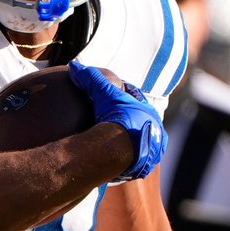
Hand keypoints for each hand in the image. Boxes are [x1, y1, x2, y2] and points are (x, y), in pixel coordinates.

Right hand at [69, 60, 165, 181]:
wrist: (122, 146)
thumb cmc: (116, 117)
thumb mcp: (102, 93)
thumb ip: (89, 78)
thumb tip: (74, 66)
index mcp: (147, 111)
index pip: (136, 102)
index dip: (122, 99)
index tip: (111, 101)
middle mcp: (155, 128)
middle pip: (140, 122)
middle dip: (130, 121)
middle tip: (115, 124)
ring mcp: (153, 147)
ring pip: (142, 141)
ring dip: (133, 142)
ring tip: (119, 145)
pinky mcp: (148, 164)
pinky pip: (141, 161)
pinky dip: (132, 159)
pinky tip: (122, 160)